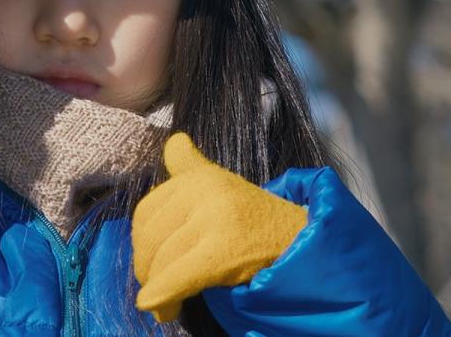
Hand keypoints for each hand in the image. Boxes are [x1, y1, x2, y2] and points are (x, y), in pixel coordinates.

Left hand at [131, 133, 307, 322]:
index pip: (147, 210)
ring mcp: (215, 217)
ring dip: (156, 288)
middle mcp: (205, 189)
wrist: (307, 244)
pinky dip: (161, 296)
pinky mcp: (224, 250)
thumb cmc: (259, 220)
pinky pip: (177, 277)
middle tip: (156, 285)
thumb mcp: (224, 184)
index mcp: (200, 175)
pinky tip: (160, 308)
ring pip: (163, 260)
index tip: (150, 259)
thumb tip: (173, 142)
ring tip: (163, 304)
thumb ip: (192, 166)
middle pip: (151, 236)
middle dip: (147, 267)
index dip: (142, 240)